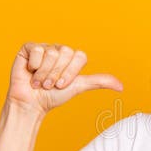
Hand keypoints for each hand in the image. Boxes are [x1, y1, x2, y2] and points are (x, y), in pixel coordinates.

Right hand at [6, 42, 123, 116]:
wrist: (31, 103)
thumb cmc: (54, 96)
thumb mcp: (79, 87)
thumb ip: (99, 82)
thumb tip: (122, 87)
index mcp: (72, 57)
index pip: (80, 56)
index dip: (71, 72)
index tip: (63, 85)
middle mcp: (59, 50)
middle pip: (65, 53)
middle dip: (57, 74)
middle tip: (50, 85)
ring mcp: (44, 47)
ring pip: (50, 53)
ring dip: (44, 74)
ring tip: (39, 81)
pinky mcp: (29, 48)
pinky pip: (36, 50)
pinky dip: (33, 66)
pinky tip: (30, 72)